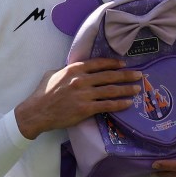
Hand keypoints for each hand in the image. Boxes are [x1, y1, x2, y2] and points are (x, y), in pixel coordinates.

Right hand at [14, 58, 141, 139]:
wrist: (36, 112)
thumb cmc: (42, 93)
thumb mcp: (52, 74)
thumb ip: (67, 71)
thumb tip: (77, 70)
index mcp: (74, 70)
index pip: (99, 64)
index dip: (113, 64)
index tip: (123, 64)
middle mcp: (81, 80)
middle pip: (109, 76)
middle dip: (126, 75)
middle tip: (139, 75)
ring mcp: (85, 95)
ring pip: (111, 90)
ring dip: (127, 89)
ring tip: (136, 89)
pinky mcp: (86, 109)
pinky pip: (108, 105)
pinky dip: (120, 104)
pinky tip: (128, 103)